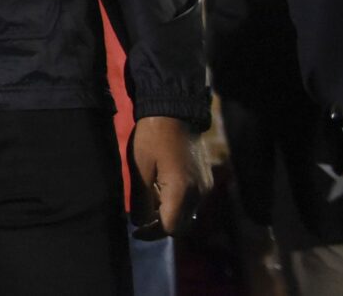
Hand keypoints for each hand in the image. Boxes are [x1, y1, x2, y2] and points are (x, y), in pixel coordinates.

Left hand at [129, 116, 211, 239]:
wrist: (175, 110)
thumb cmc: (153, 136)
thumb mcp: (140, 167)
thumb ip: (140, 199)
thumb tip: (138, 222)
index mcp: (182, 192)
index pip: (170, 228)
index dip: (152, 232)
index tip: (136, 229)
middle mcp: (199, 194)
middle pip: (181, 225)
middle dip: (160, 226)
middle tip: (140, 220)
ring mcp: (205, 187)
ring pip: (187, 214)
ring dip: (168, 214)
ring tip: (148, 201)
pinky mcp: (206, 180)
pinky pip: (192, 201)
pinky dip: (177, 203)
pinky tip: (160, 189)